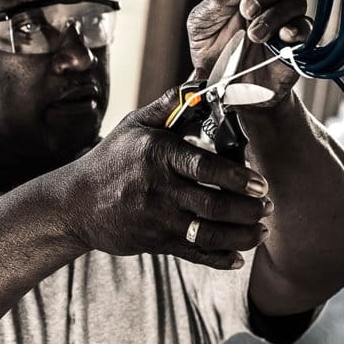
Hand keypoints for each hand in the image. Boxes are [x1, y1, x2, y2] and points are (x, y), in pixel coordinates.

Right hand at [64, 89, 272, 269]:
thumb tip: (199, 83)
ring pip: (208, 234)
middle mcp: (158, 188)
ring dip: (242, 235)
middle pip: (214, 204)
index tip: (260, 183)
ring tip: (261, 231)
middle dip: (249, 209)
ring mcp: (155, 218)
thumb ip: (168, 106)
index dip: (238, 178)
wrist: (75, 202)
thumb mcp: (133, 126)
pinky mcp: (153, 242)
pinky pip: (193, 254)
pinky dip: (219, 259)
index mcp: (157, 154)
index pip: (205, 167)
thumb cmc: (110, 160)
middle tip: (267, 206)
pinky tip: (237, 257)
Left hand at [187, 0, 311, 104]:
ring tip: (252, 34)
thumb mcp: (202, 22)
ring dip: (273, 15)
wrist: (219, 89)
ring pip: (297, 1)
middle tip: (246, 9)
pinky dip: (295, 30)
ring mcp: (285, 21)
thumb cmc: (211, 49)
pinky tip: (281, 37)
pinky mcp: (294, 47)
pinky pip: (306, 30)